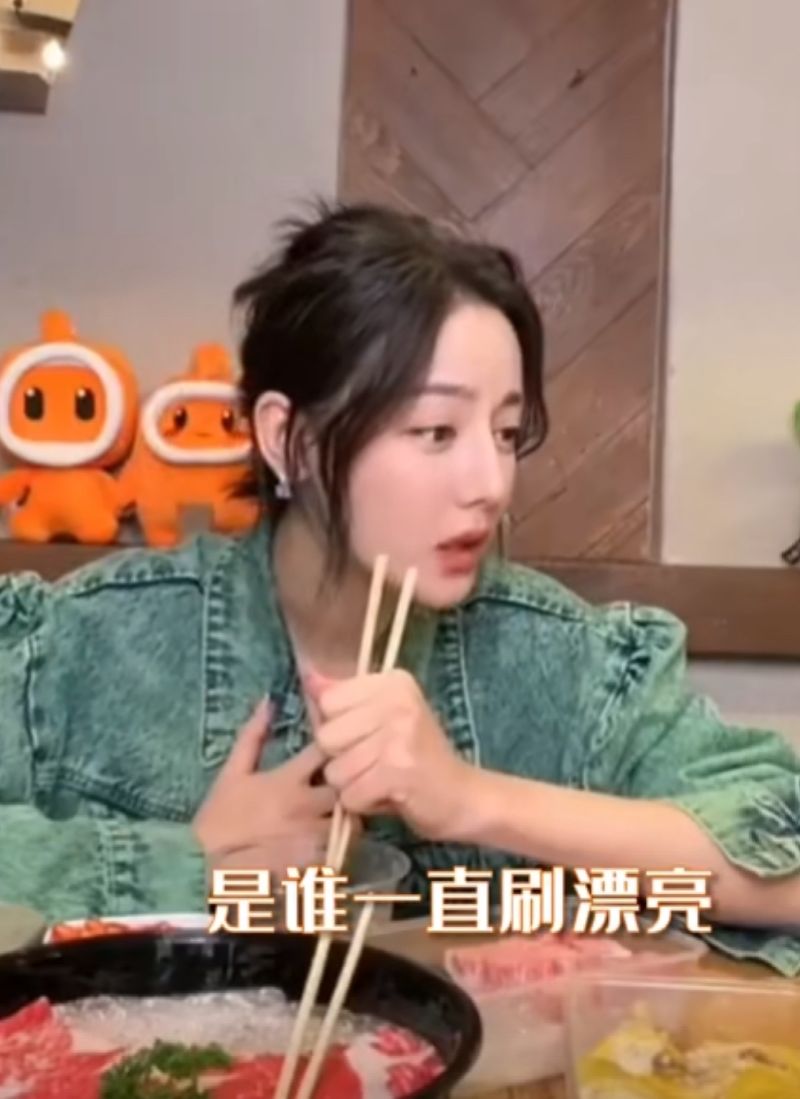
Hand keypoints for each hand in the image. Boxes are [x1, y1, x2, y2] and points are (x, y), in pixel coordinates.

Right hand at [193, 698, 336, 857]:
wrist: (202, 868)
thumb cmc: (218, 817)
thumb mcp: (232, 772)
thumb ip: (253, 736)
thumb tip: (269, 700)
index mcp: (288, 779)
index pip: (327, 753)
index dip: (337, 748)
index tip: (337, 749)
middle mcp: (305, 806)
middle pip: (346, 789)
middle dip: (348, 787)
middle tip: (343, 788)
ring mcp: (310, 837)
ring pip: (347, 823)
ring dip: (345, 818)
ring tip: (337, 818)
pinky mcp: (312, 866)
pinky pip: (338, 853)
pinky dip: (338, 848)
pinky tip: (330, 846)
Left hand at [306, 668, 471, 841]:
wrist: (464, 797)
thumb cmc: (419, 758)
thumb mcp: (384, 718)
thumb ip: (346, 699)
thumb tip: (309, 677)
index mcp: (394, 682)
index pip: (328, 700)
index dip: (338, 727)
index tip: (368, 736)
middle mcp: (398, 701)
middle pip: (326, 736)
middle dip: (342, 760)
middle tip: (377, 763)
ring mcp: (399, 735)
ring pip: (335, 770)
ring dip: (353, 786)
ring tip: (383, 780)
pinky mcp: (399, 771)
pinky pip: (350, 795)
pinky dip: (363, 804)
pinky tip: (389, 795)